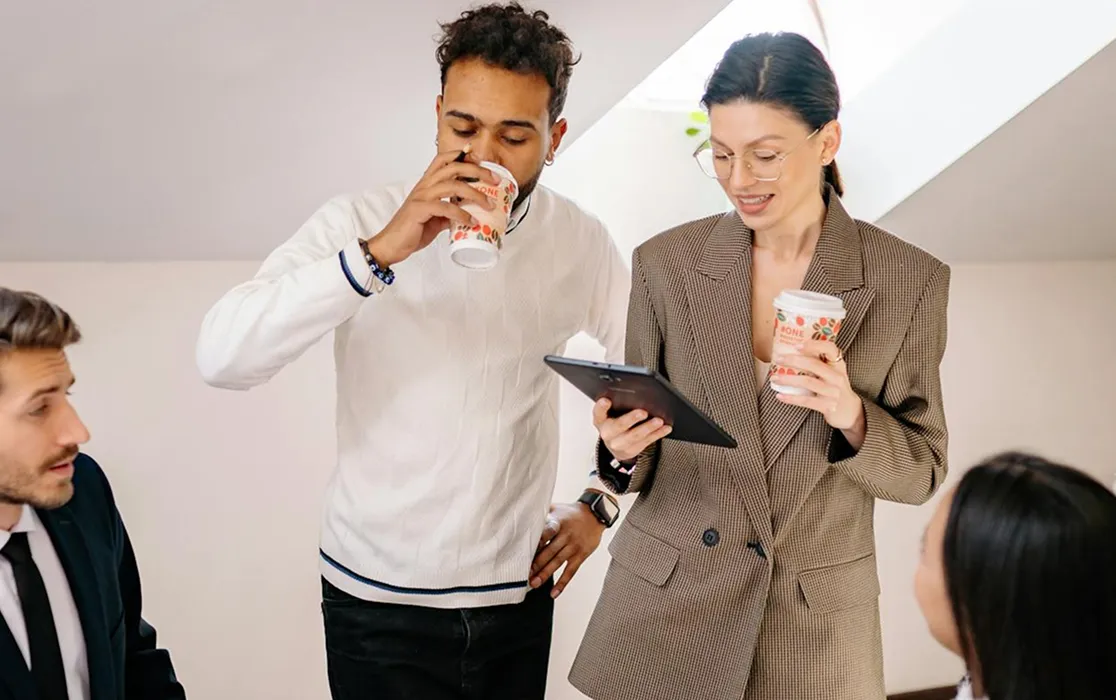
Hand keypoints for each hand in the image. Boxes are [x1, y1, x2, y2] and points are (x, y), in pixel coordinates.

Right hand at [365, 149, 498, 266]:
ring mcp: (421, 197)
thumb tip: (468, 214)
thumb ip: (450, 212)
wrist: (391, 245)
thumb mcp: (435, 218)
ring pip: (452, 185)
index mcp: (427, 183)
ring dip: (474, 194)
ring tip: (488, 204)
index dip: (462, 156)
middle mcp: (424, 186)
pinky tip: (471, 222)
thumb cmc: (412, 230)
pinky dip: (461, 214)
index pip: (443, 159)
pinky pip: (444, 208)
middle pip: (453, 167)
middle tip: (494, 180)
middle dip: (477, 171)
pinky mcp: (419, 211)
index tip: (481, 160)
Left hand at [529, 502, 605, 597]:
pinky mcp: (581, 555)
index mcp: (558, 523)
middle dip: (536, 564)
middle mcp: (566, 535)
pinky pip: (571, 571)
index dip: (536, 542)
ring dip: (545, 574)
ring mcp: (574, 546)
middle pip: (549, 551)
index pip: (546, 532)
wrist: (594, 514)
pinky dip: (562, 583)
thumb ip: (541, 513)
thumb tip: (522, 516)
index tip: (525, 551)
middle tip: (524, 574)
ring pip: (557, 562)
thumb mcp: (556, 508)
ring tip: (534, 583)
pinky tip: (554, 592)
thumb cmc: (570, 513)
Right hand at [593, 398, 671, 462]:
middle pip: (619, 425)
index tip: (606, 400)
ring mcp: (619, 443)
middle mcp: (607, 433)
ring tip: (659, 421)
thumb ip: (617, 403)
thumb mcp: (610, 413)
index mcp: (601, 420)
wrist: (615, 445)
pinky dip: (657, 434)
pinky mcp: (632, 450)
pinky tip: (665, 428)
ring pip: (635, 436)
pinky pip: (646, 442)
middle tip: (643, 412)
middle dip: (632, 418)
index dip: (601, 406)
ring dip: (648, 427)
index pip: (598, 412)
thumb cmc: (614, 423)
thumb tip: (634, 392)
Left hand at [773, 339, 866, 448]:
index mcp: (838, 364)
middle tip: (778, 359)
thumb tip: (791, 351)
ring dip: (788, 379)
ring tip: (774, 378)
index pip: (830, 349)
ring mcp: (834, 392)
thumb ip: (819, 362)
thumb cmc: (835, 387)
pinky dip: (792, 398)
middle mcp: (837, 377)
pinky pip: (807, 401)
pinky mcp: (829, 406)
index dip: (813, 345)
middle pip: (814, 365)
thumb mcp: (832, 372)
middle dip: (793, 360)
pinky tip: (780, 395)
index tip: (796, 345)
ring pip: (808, 382)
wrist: (850, 411)